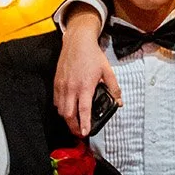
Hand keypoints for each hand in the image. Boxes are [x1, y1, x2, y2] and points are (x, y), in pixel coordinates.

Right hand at [53, 6, 120, 134]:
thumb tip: (119, 102)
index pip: (83, 110)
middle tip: (79, 133)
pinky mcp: (56, 82)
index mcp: (85, 86)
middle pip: (69, 114)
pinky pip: (56, 101)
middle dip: (73, 127)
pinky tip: (67, 110)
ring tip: (74, 124)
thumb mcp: (107, 71)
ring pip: (61, 109)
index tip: (85, 132)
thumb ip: (114, 88)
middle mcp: (71, 88)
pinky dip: (61, 108)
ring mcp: (62, 85)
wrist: (77, 42)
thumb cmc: (92, 55)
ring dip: (67, 119)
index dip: (84, 123)